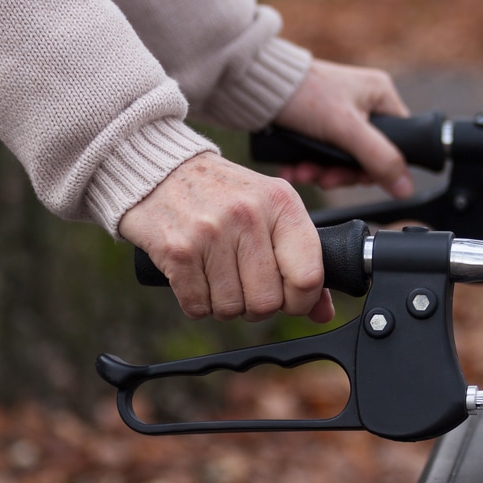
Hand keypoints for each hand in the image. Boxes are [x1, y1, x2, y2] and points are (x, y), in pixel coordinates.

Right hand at [119, 152, 334, 323]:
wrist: (161, 170)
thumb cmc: (221, 195)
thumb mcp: (268, 211)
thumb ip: (300, 259)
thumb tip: (321, 312)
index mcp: (280, 202)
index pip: (308, 276)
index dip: (300, 301)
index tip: (288, 298)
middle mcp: (248, 215)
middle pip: (266, 302)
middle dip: (255, 306)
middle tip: (243, 285)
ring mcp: (211, 233)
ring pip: (231, 309)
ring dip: (223, 305)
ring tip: (216, 276)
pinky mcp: (178, 250)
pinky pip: (197, 307)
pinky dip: (196, 303)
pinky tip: (194, 277)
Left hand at [273, 59, 413, 196]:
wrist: (256, 85)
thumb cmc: (303, 94)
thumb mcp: (347, 129)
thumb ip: (379, 158)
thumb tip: (407, 189)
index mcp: (380, 96)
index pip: (397, 143)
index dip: (379, 167)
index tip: (358, 178)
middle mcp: (363, 105)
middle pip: (365, 156)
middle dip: (340, 173)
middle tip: (325, 179)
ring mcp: (338, 116)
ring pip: (339, 159)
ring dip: (320, 171)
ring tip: (302, 173)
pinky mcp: (315, 126)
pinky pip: (319, 155)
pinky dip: (308, 165)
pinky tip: (293, 169)